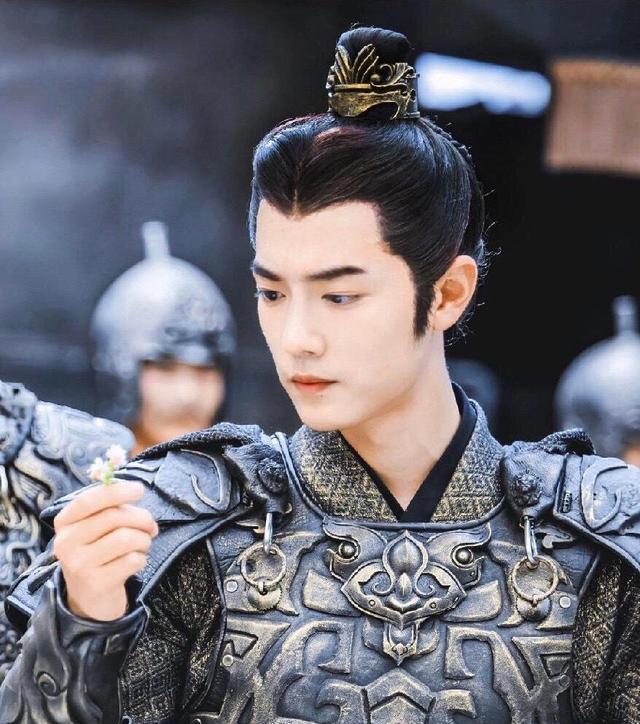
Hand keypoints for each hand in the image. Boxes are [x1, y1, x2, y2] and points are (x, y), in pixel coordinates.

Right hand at [53, 482, 158, 620]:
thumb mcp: (95, 528)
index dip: (117, 491)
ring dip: (144, 540)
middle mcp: (66, 543)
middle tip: (151, 527)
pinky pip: (132, 560)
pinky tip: (136, 562)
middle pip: (114, 517)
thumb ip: (110, 508)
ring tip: (143, 545)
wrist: (89, 599)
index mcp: (64, 522)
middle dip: (142, 518)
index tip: (140, 489)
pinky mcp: (96, 584)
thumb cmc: (98, 552)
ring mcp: (79, 565)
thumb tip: (135, 490)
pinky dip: (142, 558)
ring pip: (126, 538)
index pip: (89, 500)